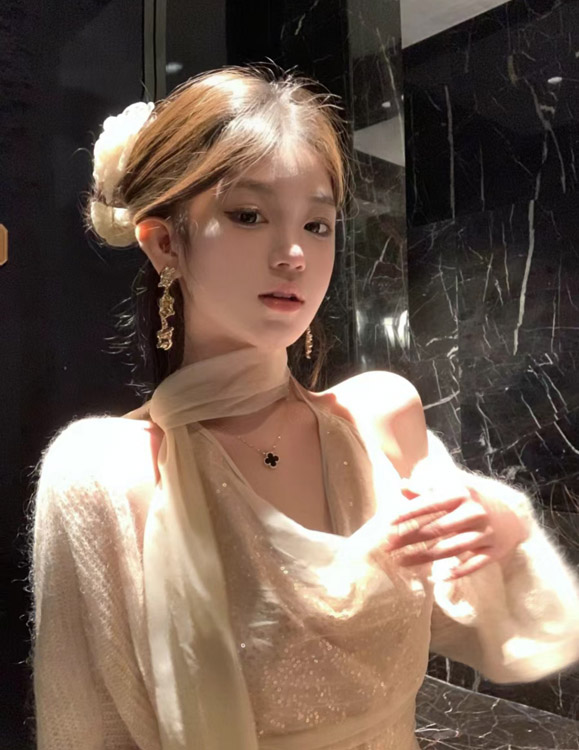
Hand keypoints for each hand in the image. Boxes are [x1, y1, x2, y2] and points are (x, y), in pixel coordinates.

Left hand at [383, 477, 530, 579]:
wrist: (512, 516)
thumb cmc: (473, 502)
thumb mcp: (453, 491)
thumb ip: (426, 491)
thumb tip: (401, 486)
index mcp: (461, 494)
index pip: (430, 504)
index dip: (408, 513)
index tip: (388, 523)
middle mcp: (474, 513)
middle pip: (436, 529)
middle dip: (409, 539)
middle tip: (388, 546)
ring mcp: (485, 533)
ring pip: (451, 549)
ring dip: (424, 558)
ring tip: (401, 563)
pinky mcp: (493, 552)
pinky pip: (474, 565)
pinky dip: (458, 572)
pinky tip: (439, 578)